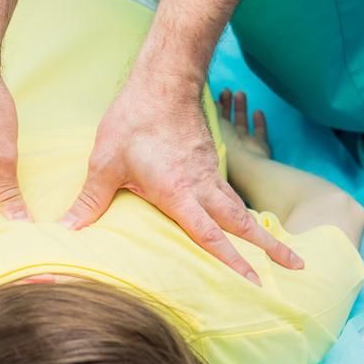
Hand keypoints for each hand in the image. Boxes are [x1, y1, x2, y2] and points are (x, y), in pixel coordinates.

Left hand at [60, 83, 301, 283]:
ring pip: (240, 208)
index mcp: (180, 193)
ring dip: (261, 230)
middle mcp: (203, 187)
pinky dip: (242, 211)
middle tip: (297, 268)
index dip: (232, 262)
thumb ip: (90, 200)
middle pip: (242, 224)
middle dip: (269, 248)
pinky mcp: (209, 162)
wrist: (162, 80)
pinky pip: (230, 193)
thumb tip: (67, 230)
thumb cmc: (134, 122)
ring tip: (281, 252)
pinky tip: (241, 220)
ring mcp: (210, 173)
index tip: (255, 283)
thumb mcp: (105, 163)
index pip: (211, 236)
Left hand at [216, 89, 270, 158]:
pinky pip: (259, 133)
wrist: (246, 164)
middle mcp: (228, 144)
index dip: (213, 109)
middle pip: (227, 122)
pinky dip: (259, 123)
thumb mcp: (214, 124)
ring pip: (242, 125)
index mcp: (214, 141)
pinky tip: (258, 111)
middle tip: (226, 90)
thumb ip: (213, 112)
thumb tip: (211, 101)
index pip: (212, 122)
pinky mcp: (259, 147)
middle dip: (226, 105)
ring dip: (241, 109)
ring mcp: (244, 146)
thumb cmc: (225, 144)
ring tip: (240, 93)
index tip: (214, 96)